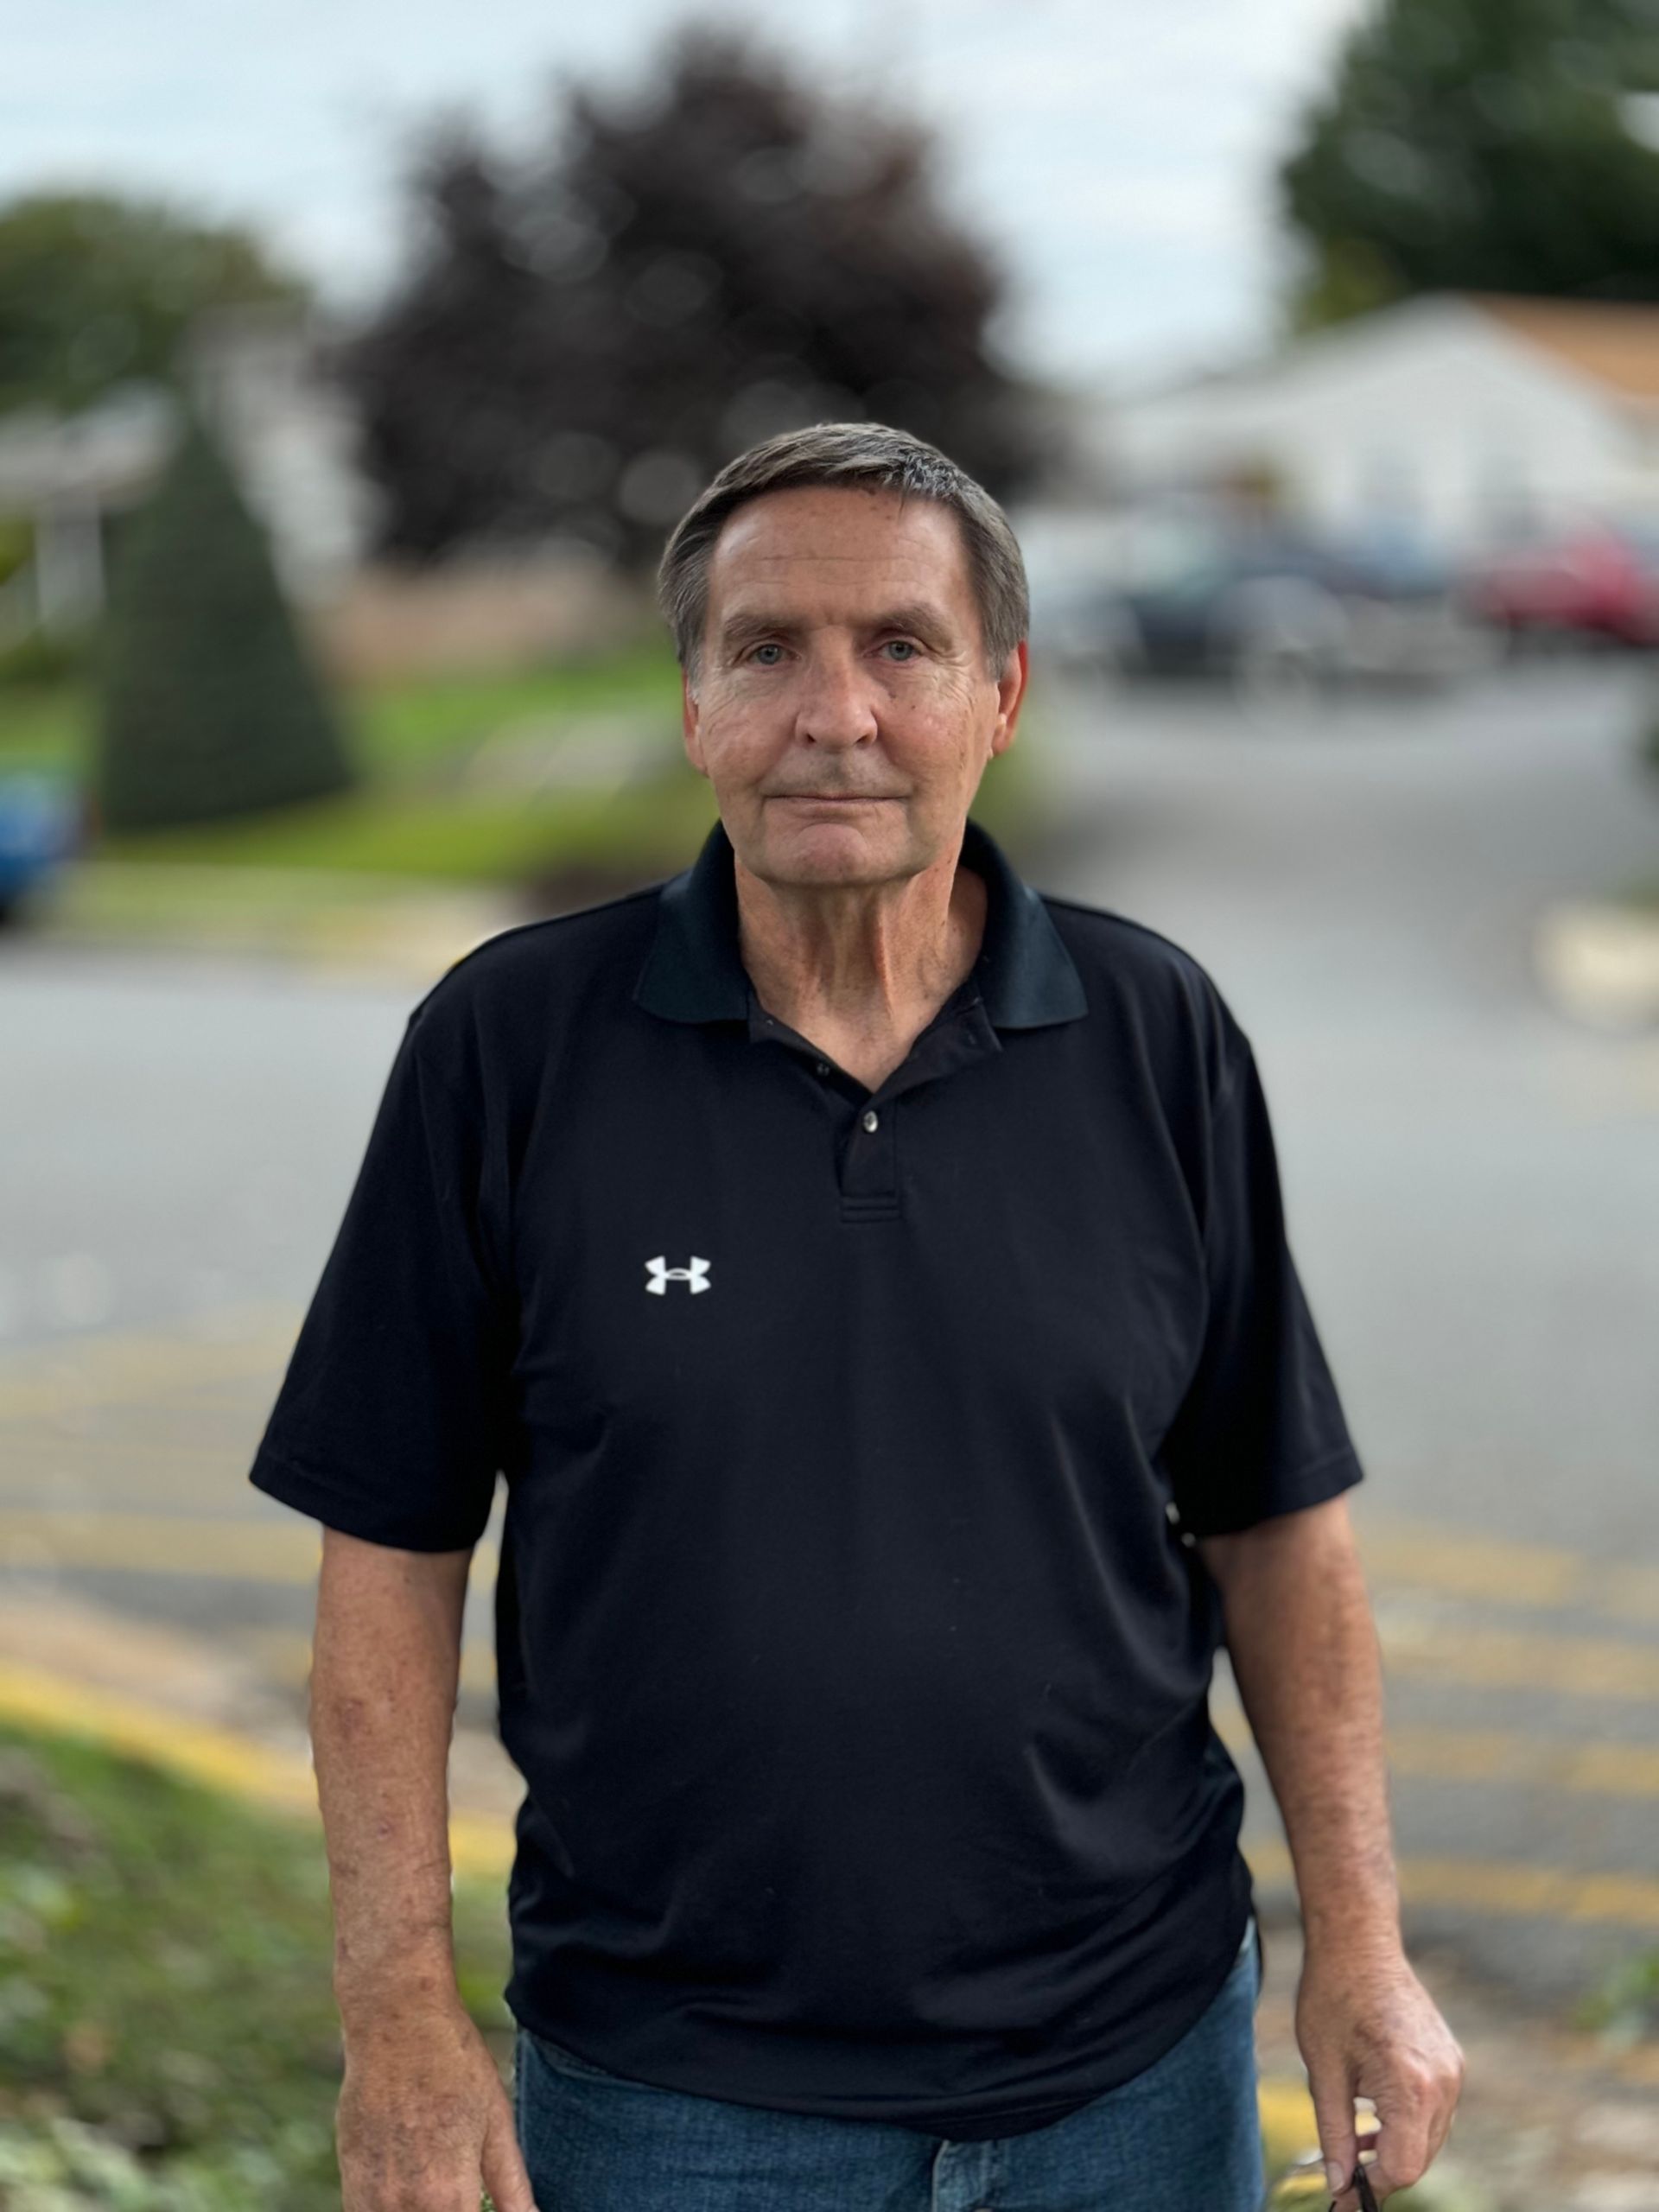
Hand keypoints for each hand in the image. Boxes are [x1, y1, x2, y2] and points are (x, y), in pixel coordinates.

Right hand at [336, 1997, 537, 2211]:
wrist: (396, 2020)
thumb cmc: (456, 2064)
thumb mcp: (497, 2122)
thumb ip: (512, 2188)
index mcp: (446, 2197)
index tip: (482, 2203)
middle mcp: (402, 2206)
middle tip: (469, 2192)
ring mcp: (368, 2195)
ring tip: (442, 2187)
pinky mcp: (348, 2179)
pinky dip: (395, 2210)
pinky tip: (415, 2191)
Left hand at [1295, 1940, 1463, 2206]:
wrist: (1358, 1942)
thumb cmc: (1334, 1999)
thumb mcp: (1324, 2073)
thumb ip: (1335, 2135)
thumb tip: (1340, 2186)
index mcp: (1411, 2086)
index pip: (1402, 2167)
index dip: (1372, 2189)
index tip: (1344, 2199)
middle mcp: (1443, 2083)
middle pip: (1419, 2158)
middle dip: (1384, 2174)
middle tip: (1345, 2184)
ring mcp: (1453, 2071)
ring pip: (1429, 2138)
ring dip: (1396, 2150)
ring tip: (1356, 2148)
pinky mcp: (1452, 2061)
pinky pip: (1435, 2111)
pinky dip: (1409, 2124)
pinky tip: (1374, 2120)